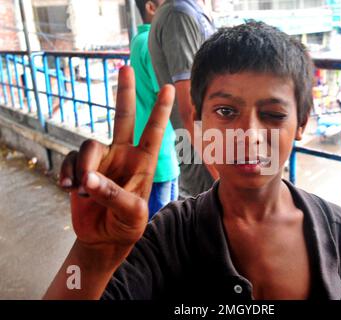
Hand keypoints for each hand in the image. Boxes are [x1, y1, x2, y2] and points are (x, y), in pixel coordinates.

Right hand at [59, 66, 173, 249]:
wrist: (104, 238)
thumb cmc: (127, 225)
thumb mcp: (131, 213)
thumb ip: (113, 195)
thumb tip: (89, 178)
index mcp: (143, 163)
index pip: (154, 132)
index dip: (160, 110)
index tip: (168, 87)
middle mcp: (122, 155)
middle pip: (123, 118)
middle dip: (124, 93)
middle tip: (125, 67)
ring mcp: (101, 161)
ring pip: (88, 145)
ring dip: (83, 168)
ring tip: (84, 190)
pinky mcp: (80, 169)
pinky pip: (69, 160)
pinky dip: (67, 173)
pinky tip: (69, 189)